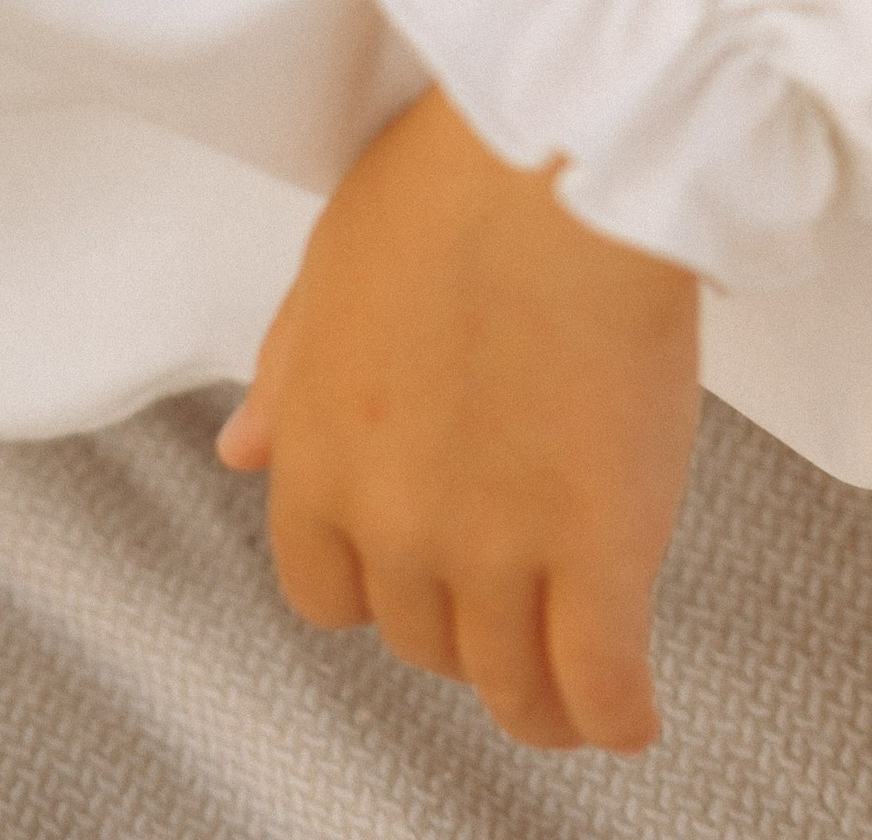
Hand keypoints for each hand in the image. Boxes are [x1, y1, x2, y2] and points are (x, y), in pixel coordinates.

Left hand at [215, 84, 700, 752]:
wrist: (568, 153)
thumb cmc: (462, 178)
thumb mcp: (337, 264)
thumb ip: (291, 372)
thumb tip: (238, 451)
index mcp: (321, 453)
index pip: (326, 590)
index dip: (379, 589)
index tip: (420, 580)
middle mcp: (395, 522)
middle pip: (420, 640)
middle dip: (462, 631)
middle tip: (513, 606)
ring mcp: (498, 546)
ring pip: (510, 680)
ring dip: (539, 701)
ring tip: (573, 698)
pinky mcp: (601, 550)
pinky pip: (600, 678)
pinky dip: (615, 713)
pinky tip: (632, 717)